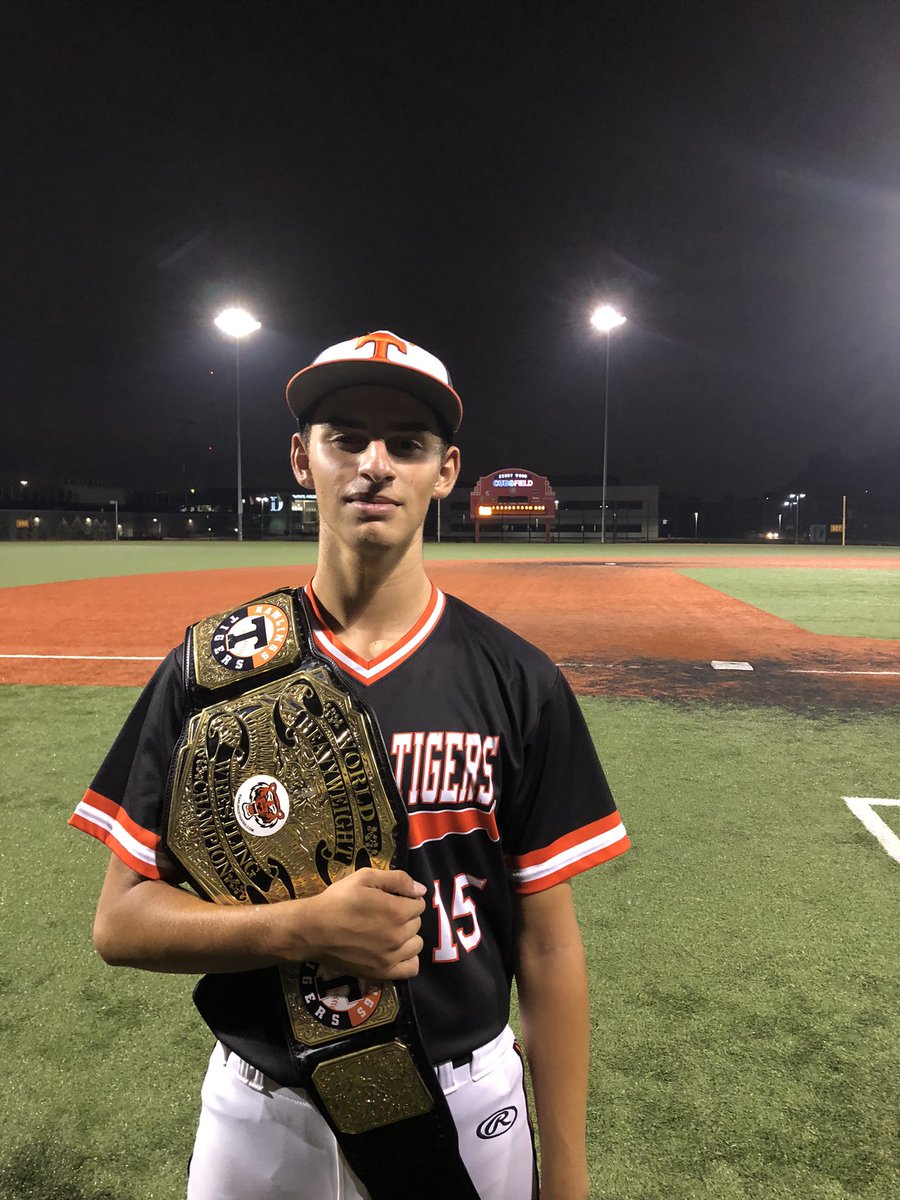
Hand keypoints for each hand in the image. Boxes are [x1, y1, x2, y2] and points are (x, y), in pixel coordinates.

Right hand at [276, 868, 425, 978]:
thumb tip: (421, 890)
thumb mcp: (365, 877)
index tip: (392, 899)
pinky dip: (407, 960)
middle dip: (406, 916)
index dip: (406, 899)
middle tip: (385, 914)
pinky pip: (411, 969)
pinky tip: (395, 952)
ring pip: (416, 945)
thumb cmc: (338, 900)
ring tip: (389, 932)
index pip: (418, 904)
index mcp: (397, 911)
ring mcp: (391, 958)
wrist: (313, 931)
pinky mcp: (382, 973)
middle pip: (417, 923)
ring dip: (408, 937)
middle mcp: (398, 936)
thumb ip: (398, 879)